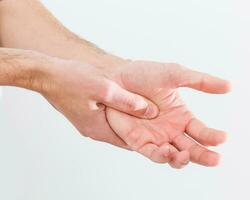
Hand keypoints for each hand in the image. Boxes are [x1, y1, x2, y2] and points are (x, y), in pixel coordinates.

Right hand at [40, 58, 158, 147]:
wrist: (46, 74)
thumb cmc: (70, 79)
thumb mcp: (104, 88)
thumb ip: (128, 101)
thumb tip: (151, 111)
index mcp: (98, 129)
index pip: (129, 143)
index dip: (147, 141)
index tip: (163, 137)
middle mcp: (95, 129)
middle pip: (125, 135)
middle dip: (141, 131)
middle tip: (161, 124)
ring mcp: (91, 122)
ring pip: (118, 126)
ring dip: (132, 121)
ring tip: (150, 113)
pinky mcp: (89, 113)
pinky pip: (110, 117)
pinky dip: (122, 113)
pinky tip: (130, 103)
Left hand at [105, 61, 229, 167]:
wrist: (115, 77)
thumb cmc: (143, 75)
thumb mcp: (175, 75)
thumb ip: (200, 81)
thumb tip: (229, 86)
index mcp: (181, 116)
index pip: (201, 131)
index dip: (212, 136)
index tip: (223, 137)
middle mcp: (171, 129)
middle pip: (191, 148)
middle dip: (204, 156)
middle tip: (215, 160)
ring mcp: (155, 137)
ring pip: (174, 155)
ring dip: (183, 159)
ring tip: (187, 155)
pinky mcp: (138, 141)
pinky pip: (153, 153)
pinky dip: (162, 156)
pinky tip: (169, 152)